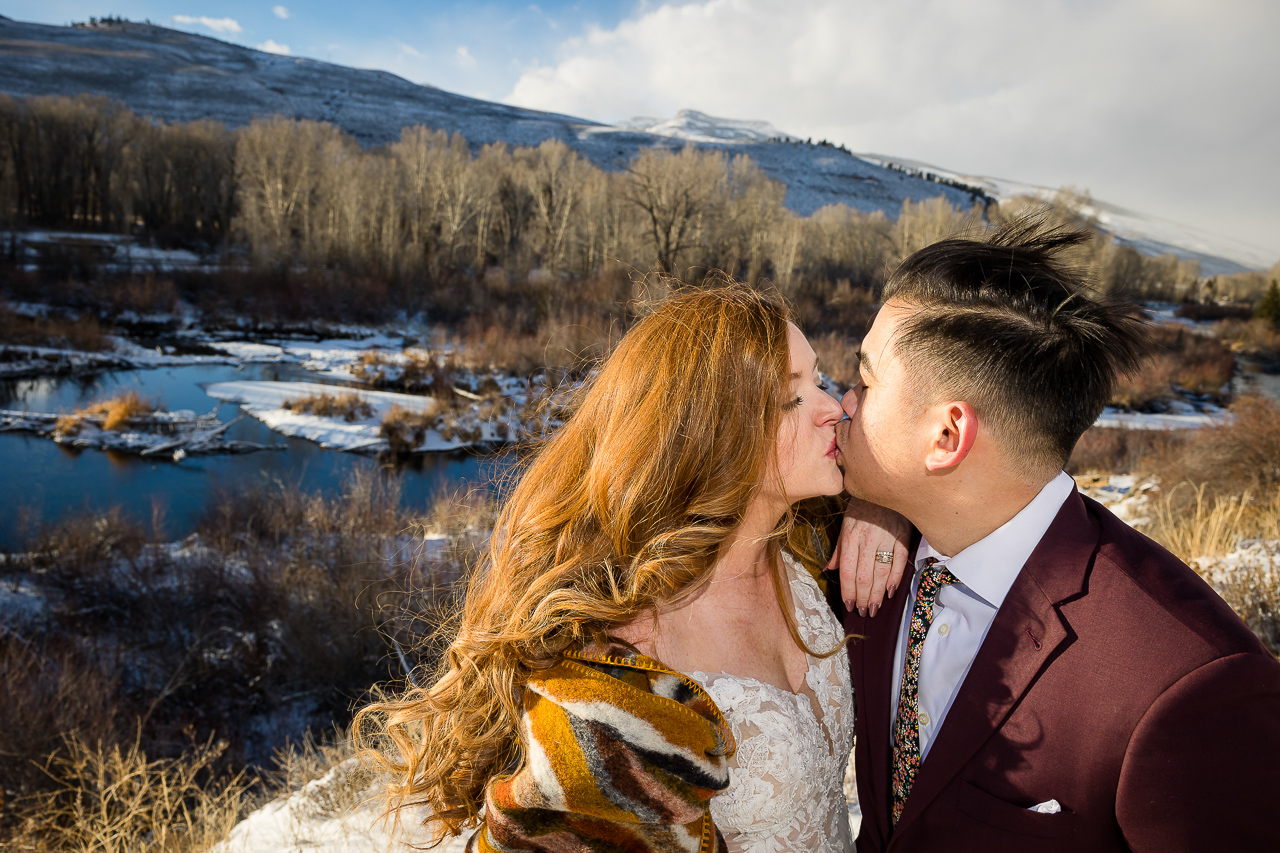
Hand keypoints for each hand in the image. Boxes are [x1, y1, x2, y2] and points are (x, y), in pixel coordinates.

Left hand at [825, 496, 910, 617]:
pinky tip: (890, 592)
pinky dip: (895, 578)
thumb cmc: (863, 507)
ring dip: (877, 594)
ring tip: (874, 608)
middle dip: (862, 598)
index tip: (848, 605)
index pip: (847, 571)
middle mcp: (867, 539)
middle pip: (863, 576)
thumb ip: (839, 549)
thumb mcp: (846, 524)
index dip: (848, 591)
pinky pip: (900, 561)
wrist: (884, 485)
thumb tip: (829, 570)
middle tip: (862, 613)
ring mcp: (886, 538)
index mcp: (850, 536)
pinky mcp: (903, 536)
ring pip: (881, 572)